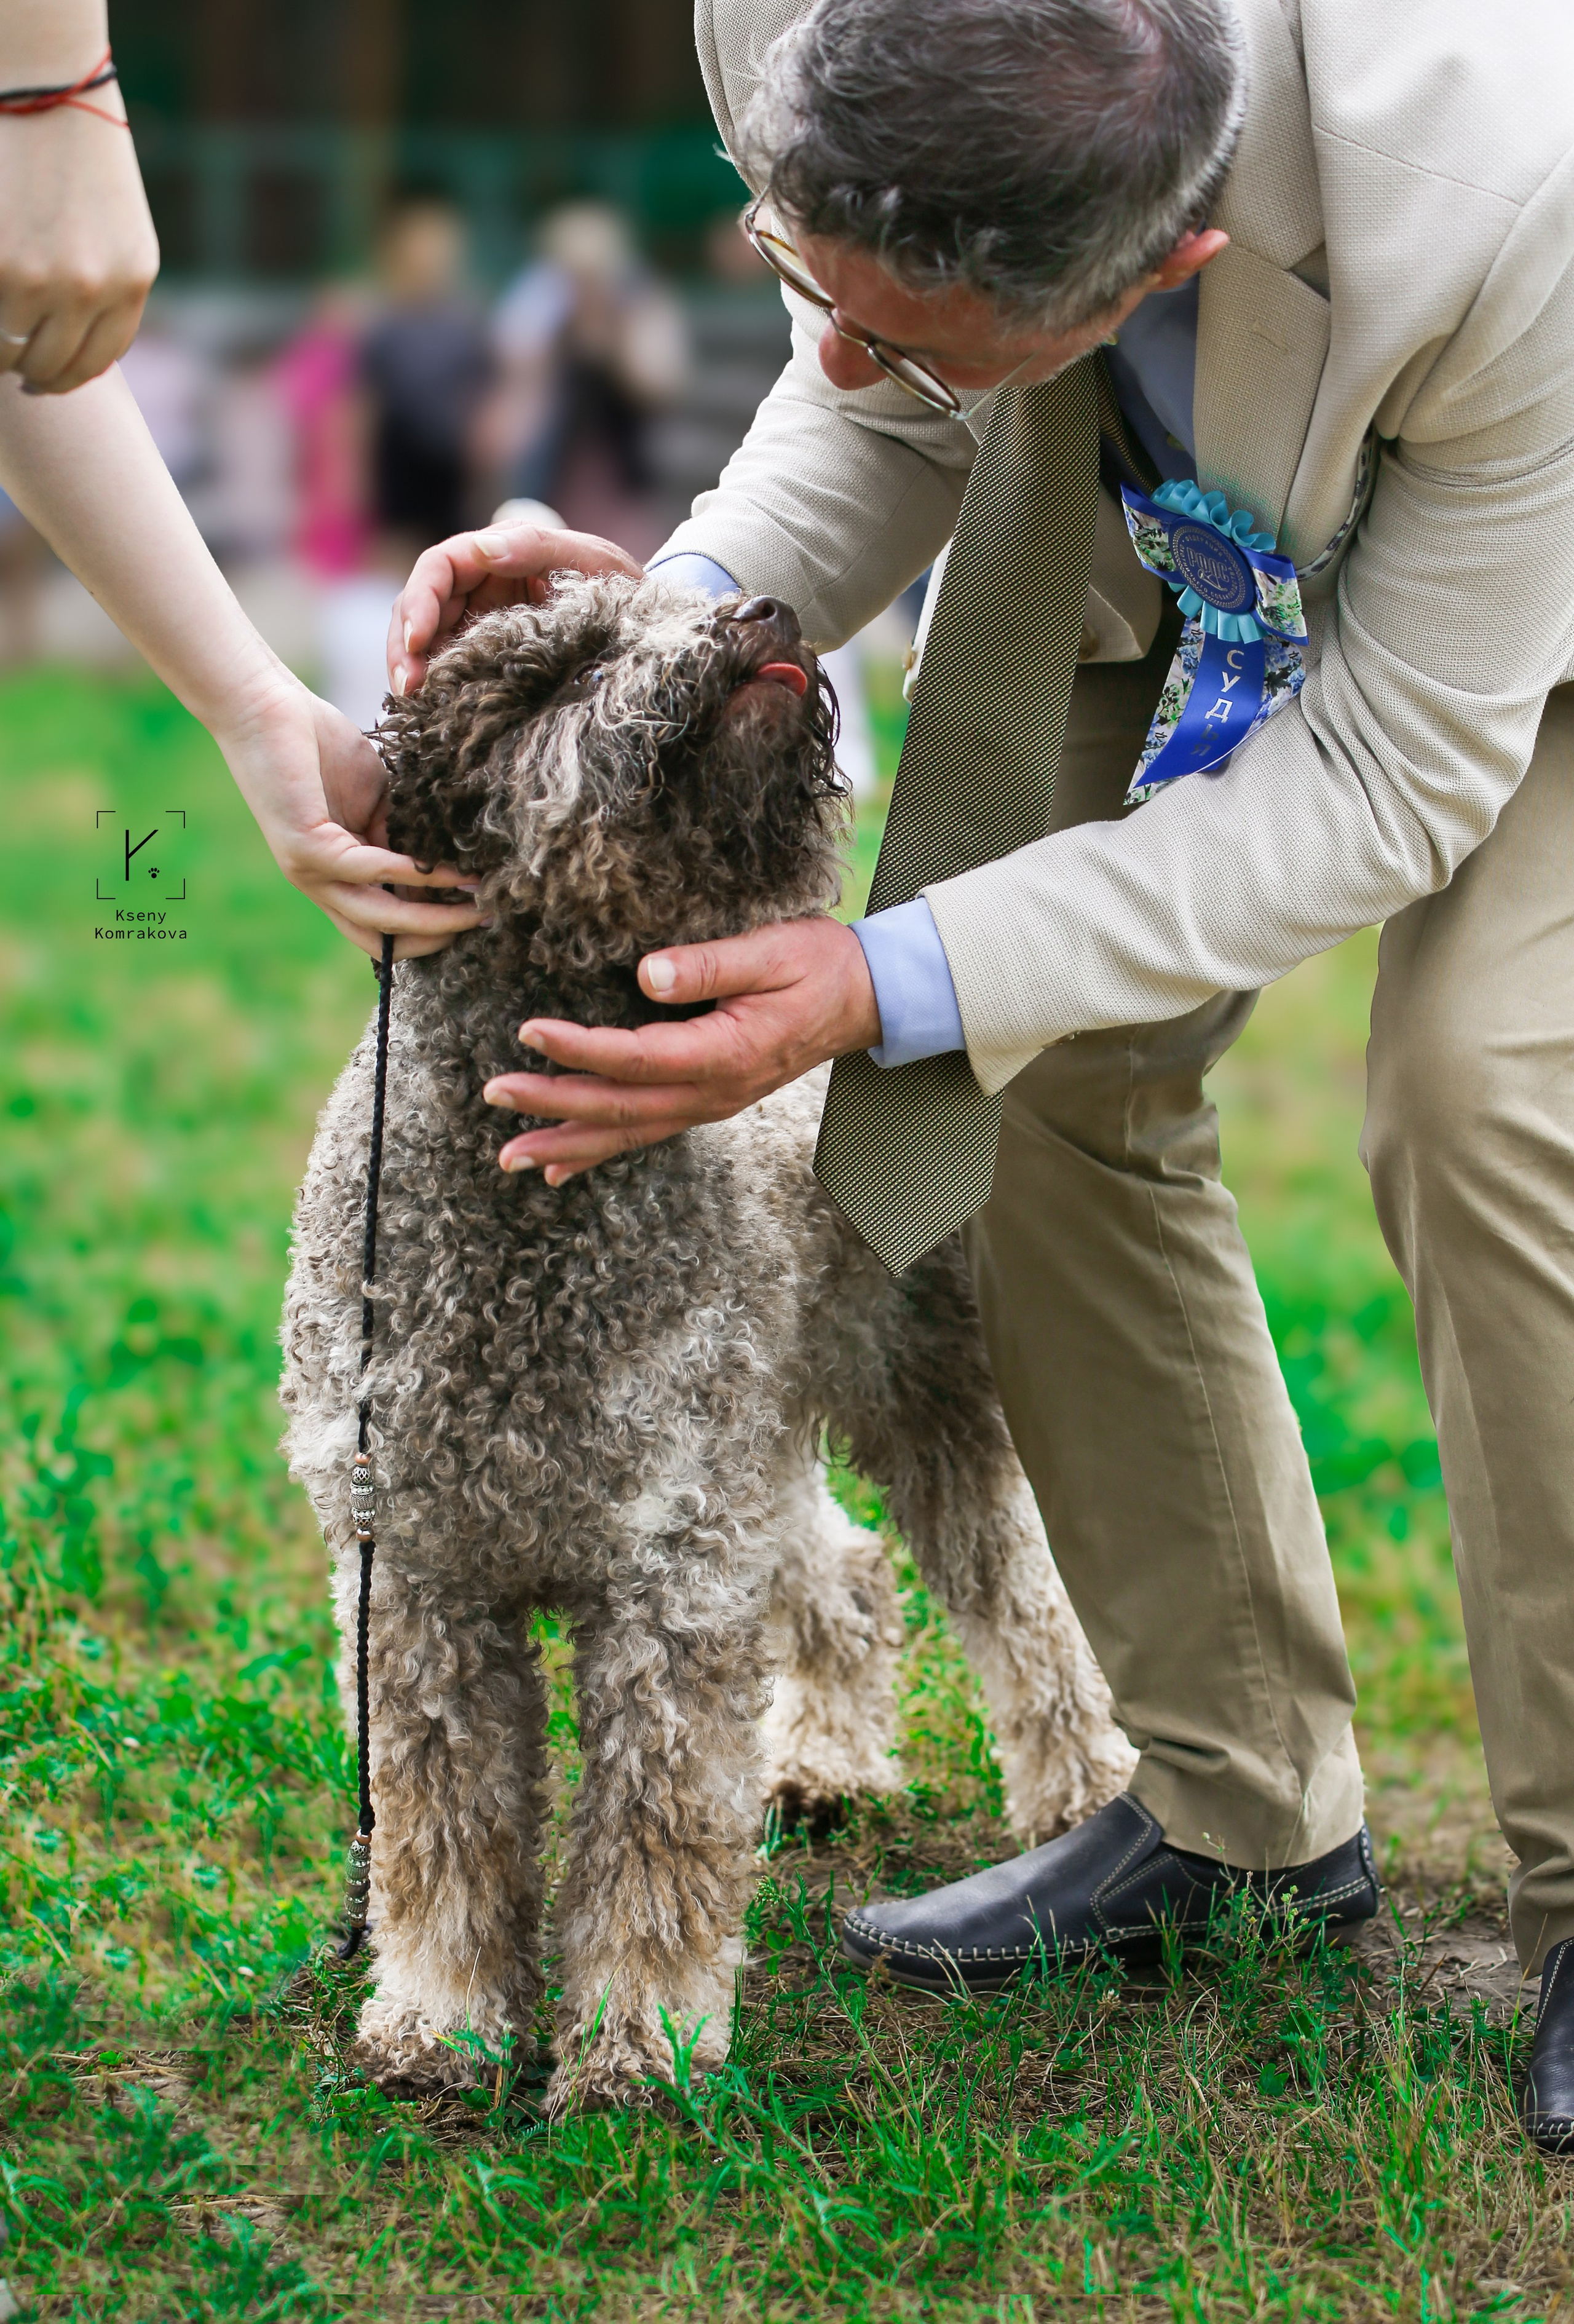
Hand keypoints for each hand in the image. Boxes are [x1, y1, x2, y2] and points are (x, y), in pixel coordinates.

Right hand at [0, 44, 158, 391]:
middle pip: (56, 365)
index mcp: (132, 281)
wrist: (49, 92)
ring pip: (14, 350)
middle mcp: (94, 288)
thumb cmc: (83, 156)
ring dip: (2, 356)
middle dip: (35, 375)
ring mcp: (43, 278)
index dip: (70, 376)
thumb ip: (109, 286)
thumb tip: (77, 341)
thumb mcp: (120, 229)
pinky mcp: (1, 265)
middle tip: (19, 374)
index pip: (99, 358)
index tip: (50, 379)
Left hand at [214, 678, 485, 960]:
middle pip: (381, 938)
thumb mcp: (377, 803)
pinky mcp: (306, 847)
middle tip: (486, 921)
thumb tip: (441, 877)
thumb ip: (402, 840)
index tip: (475, 915)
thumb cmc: (320, 746)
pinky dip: (416, 875)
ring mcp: (309, 870)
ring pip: (379, 918)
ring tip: (478, 908)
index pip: (381, 926)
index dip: (429, 931)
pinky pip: (371, 871)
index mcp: (334, 875)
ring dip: (434, 919)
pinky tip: (450, 871)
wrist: (266, 706)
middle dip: (437, 938)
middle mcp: (318, 883)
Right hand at [388, 521, 642, 696]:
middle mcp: (479, 584)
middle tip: (408, 688)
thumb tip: (484, 548)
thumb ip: (539, 547)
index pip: (439, 568)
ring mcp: (479, 621)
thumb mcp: (592, 560)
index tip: (417, 640)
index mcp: (496, 552)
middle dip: (406, 645)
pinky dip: (438, 688)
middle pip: (420, 607)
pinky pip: (452, 668)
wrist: (644, 627)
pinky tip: (433, 712)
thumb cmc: (621, 585)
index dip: (420, 601)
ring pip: (428, 641)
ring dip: (414, 671)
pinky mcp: (487, 656)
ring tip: (416, 705)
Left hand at [483, 918, 881, 1182]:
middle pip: (619, 1108)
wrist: (867, 999)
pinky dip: (599, 1153)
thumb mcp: (769, 950)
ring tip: (511, 1156)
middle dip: (552, 1106)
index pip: (634, 1057)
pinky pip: (645, 1134)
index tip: (528, 1032)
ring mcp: (710, 1104)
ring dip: (566, 1145)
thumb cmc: (819, 965)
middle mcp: (713, 1093)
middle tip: (495, 1096)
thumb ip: (707, 964)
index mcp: (723, 1053)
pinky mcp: (708, 1102)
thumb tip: (645, 974)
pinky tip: (559, 1169)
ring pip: (627, 1133)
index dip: (578, 1048)